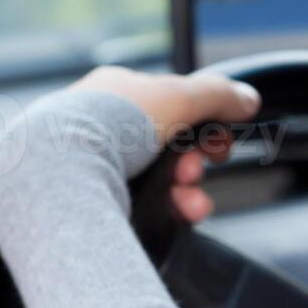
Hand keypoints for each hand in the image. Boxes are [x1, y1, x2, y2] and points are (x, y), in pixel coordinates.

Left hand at [71, 66, 261, 223]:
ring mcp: (94, 165)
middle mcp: (102, 127)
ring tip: (192, 204)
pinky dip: (166, 211)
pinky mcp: (91, 200)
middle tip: (198, 173)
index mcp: (116, 92)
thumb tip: (248, 99)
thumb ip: (219, 95)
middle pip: (167, 147)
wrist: (58, 172)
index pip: (169, 105)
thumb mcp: (179, 96)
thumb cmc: (112, 123)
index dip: (202, 124)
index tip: (220, 143)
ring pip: (157, 181)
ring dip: (187, 192)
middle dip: (193, 164)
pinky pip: (141, 206)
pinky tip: (179, 215)